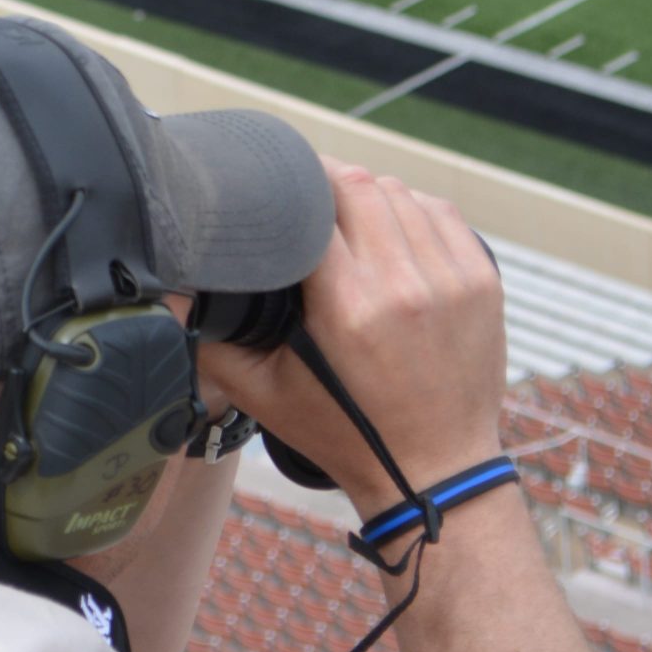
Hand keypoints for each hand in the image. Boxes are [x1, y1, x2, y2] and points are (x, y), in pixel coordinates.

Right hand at [197, 159, 507, 514]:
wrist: (435, 471)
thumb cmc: (345, 433)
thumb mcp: (260, 393)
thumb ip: (209, 337)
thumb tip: (168, 290)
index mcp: (348, 307)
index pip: (315, 203)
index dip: (287, 185)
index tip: (269, 189)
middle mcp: (403, 285)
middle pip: (359, 185)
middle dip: (325, 180)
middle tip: (301, 194)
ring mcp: (451, 280)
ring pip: (400, 192)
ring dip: (368, 194)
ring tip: (344, 215)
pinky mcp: (482, 282)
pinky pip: (441, 213)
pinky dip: (411, 208)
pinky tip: (391, 226)